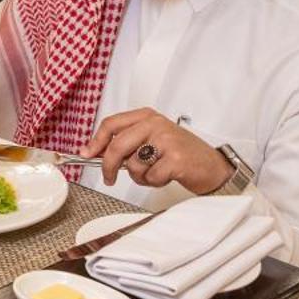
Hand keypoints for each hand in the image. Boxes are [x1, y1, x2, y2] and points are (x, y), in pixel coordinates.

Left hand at [83, 109, 234, 194]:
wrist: (212, 167)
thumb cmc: (180, 154)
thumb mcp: (151, 141)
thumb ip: (126, 143)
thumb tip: (93, 152)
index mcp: (147, 116)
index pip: (111, 124)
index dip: (95, 141)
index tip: (87, 154)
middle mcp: (156, 124)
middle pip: (117, 145)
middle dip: (107, 166)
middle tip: (108, 179)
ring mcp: (166, 140)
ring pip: (132, 164)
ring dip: (139, 176)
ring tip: (155, 172)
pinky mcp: (175, 158)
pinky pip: (149, 177)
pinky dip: (154, 182)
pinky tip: (167, 175)